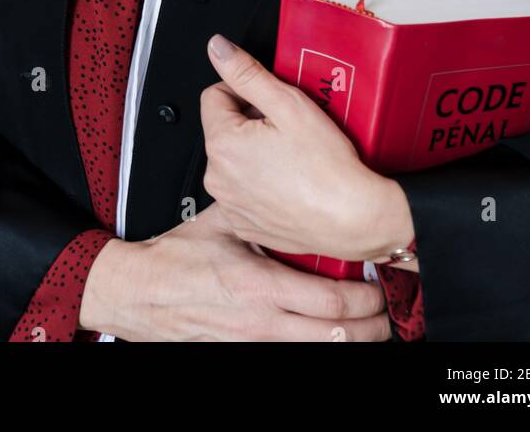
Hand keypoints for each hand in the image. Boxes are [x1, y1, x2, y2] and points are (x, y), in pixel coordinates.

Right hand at [79, 201, 391, 341]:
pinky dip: (317, 345)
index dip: (365, 299)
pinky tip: (331, 336)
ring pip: (318, 351)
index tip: (379, 285)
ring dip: (350, 342)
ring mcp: (254, 341)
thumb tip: (285, 177)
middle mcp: (262, 321)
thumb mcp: (222, 223)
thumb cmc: (176, 259)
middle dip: (370, 327)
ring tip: (372, 331)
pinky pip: (292, 353)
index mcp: (259, 286)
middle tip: (388, 313)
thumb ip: (258, 209)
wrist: (140, 293)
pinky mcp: (244, 350)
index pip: (330, 302)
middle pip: (335, 336)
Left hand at [200, 34, 415, 264]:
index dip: (245, 91)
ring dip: (254, 152)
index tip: (270, 101)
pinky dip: (260, 183)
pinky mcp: (245, 226)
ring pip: (234, 160)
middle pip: (224, 128)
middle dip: (250, 122)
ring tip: (291, 157)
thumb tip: (218, 48)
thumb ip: (246, 72)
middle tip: (288, 129)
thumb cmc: (326, 167)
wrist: (353, 219)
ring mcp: (230, 205)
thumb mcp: (288, 103)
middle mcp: (217, 178)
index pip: (215, 95)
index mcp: (222, 143)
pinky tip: (288, 182)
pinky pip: (243, 192)